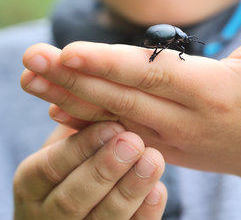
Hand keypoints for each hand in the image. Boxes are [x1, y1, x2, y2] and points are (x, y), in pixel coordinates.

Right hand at [14, 121, 166, 219]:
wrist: (72, 208)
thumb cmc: (73, 161)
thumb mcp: (64, 141)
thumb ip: (75, 121)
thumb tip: (83, 83)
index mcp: (32, 182)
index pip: (51, 166)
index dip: (81, 147)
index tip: (112, 125)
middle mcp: (46, 214)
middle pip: (72, 198)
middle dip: (105, 169)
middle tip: (133, 142)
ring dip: (129, 190)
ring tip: (153, 160)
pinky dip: (143, 214)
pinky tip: (158, 190)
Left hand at [21, 0, 240, 188]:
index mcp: (212, 91)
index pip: (151, 74)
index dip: (107, 63)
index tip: (66, 51)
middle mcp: (184, 121)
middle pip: (119, 97)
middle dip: (71, 78)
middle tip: (31, 60)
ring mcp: (171, 140)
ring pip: (111, 119)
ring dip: (68, 99)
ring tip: (30, 80)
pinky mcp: (165, 149)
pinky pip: (119, 135)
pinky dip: (86, 123)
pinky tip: (55, 110)